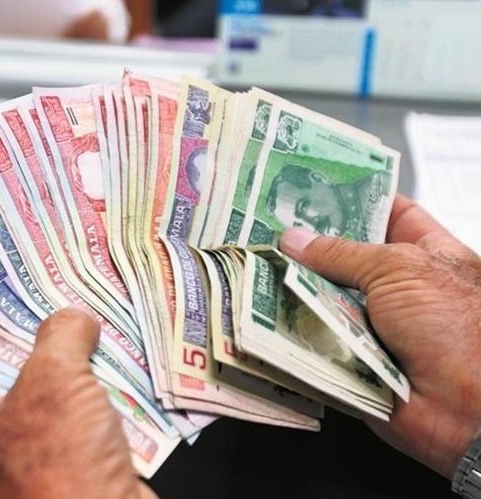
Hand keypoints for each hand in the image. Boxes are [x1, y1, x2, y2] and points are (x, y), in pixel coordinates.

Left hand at [0, 309, 155, 498]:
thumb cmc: (57, 468)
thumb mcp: (53, 379)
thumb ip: (60, 337)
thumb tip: (74, 321)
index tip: (18, 292)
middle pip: (20, 374)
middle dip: (50, 342)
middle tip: (67, 303)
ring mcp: (38, 458)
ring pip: (60, 396)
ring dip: (84, 370)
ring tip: (100, 329)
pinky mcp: (78, 467)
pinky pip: (90, 419)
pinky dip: (106, 398)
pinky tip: (123, 371)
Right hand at [279, 194, 480, 478]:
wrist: (466, 409)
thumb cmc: (457, 329)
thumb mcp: (399, 270)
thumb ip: (342, 253)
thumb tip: (296, 239)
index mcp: (423, 254)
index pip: (387, 212)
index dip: (353, 197)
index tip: (312, 185)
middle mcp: (395, 287)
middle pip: (344, 257)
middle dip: (308, 245)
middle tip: (264, 225)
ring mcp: (371, 324)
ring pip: (323, 298)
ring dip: (293, 288)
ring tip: (250, 262)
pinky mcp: (349, 358)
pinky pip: (313, 338)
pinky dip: (289, 329)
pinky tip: (256, 309)